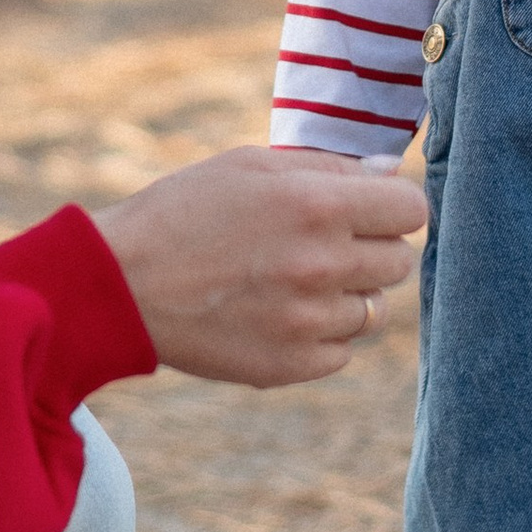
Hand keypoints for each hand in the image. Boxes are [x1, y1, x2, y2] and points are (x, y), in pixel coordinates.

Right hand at [93, 144, 424, 385]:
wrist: (119, 284)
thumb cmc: (183, 211)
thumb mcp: (251, 165)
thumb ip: (328, 168)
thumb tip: (388, 176)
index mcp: (316, 204)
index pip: (411, 209)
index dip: (393, 206)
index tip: (370, 209)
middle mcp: (322, 265)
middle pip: (399, 261)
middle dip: (372, 248)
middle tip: (326, 243)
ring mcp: (308, 321)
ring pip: (374, 310)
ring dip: (347, 294)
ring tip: (295, 280)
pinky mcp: (290, 366)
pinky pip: (342, 351)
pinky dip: (322, 334)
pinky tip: (279, 314)